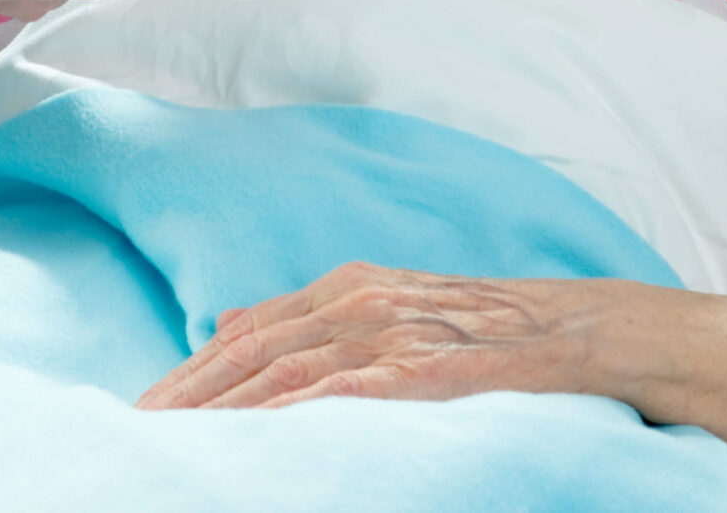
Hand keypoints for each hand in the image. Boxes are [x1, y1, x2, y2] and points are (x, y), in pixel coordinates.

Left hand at [135, 263, 588, 410]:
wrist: (586, 328)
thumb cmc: (488, 327)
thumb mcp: (388, 304)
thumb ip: (309, 316)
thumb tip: (225, 321)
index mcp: (347, 285)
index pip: (247, 331)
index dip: (191, 371)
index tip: (145, 406)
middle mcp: (362, 300)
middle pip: (253, 350)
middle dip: (191, 394)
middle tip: (140, 431)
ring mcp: (396, 332)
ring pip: (290, 372)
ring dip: (228, 409)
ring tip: (179, 442)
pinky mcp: (430, 368)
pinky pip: (353, 390)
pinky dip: (303, 408)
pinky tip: (267, 431)